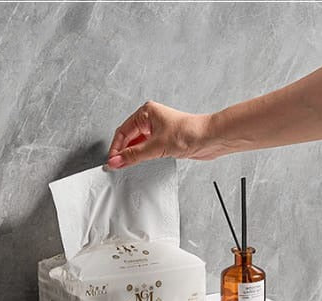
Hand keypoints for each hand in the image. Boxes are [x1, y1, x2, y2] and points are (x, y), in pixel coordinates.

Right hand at [106, 101, 220, 168]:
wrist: (210, 138)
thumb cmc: (189, 133)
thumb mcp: (155, 147)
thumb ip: (133, 156)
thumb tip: (115, 161)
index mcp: (146, 112)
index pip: (122, 132)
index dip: (115, 148)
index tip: (111, 162)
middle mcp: (151, 119)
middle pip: (128, 137)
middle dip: (122, 152)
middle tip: (117, 167)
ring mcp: (157, 129)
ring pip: (137, 144)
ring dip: (132, 155)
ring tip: (128, 166)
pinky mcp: (164, 140)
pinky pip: (147, 149)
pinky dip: (141, 157)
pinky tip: (140, 164)